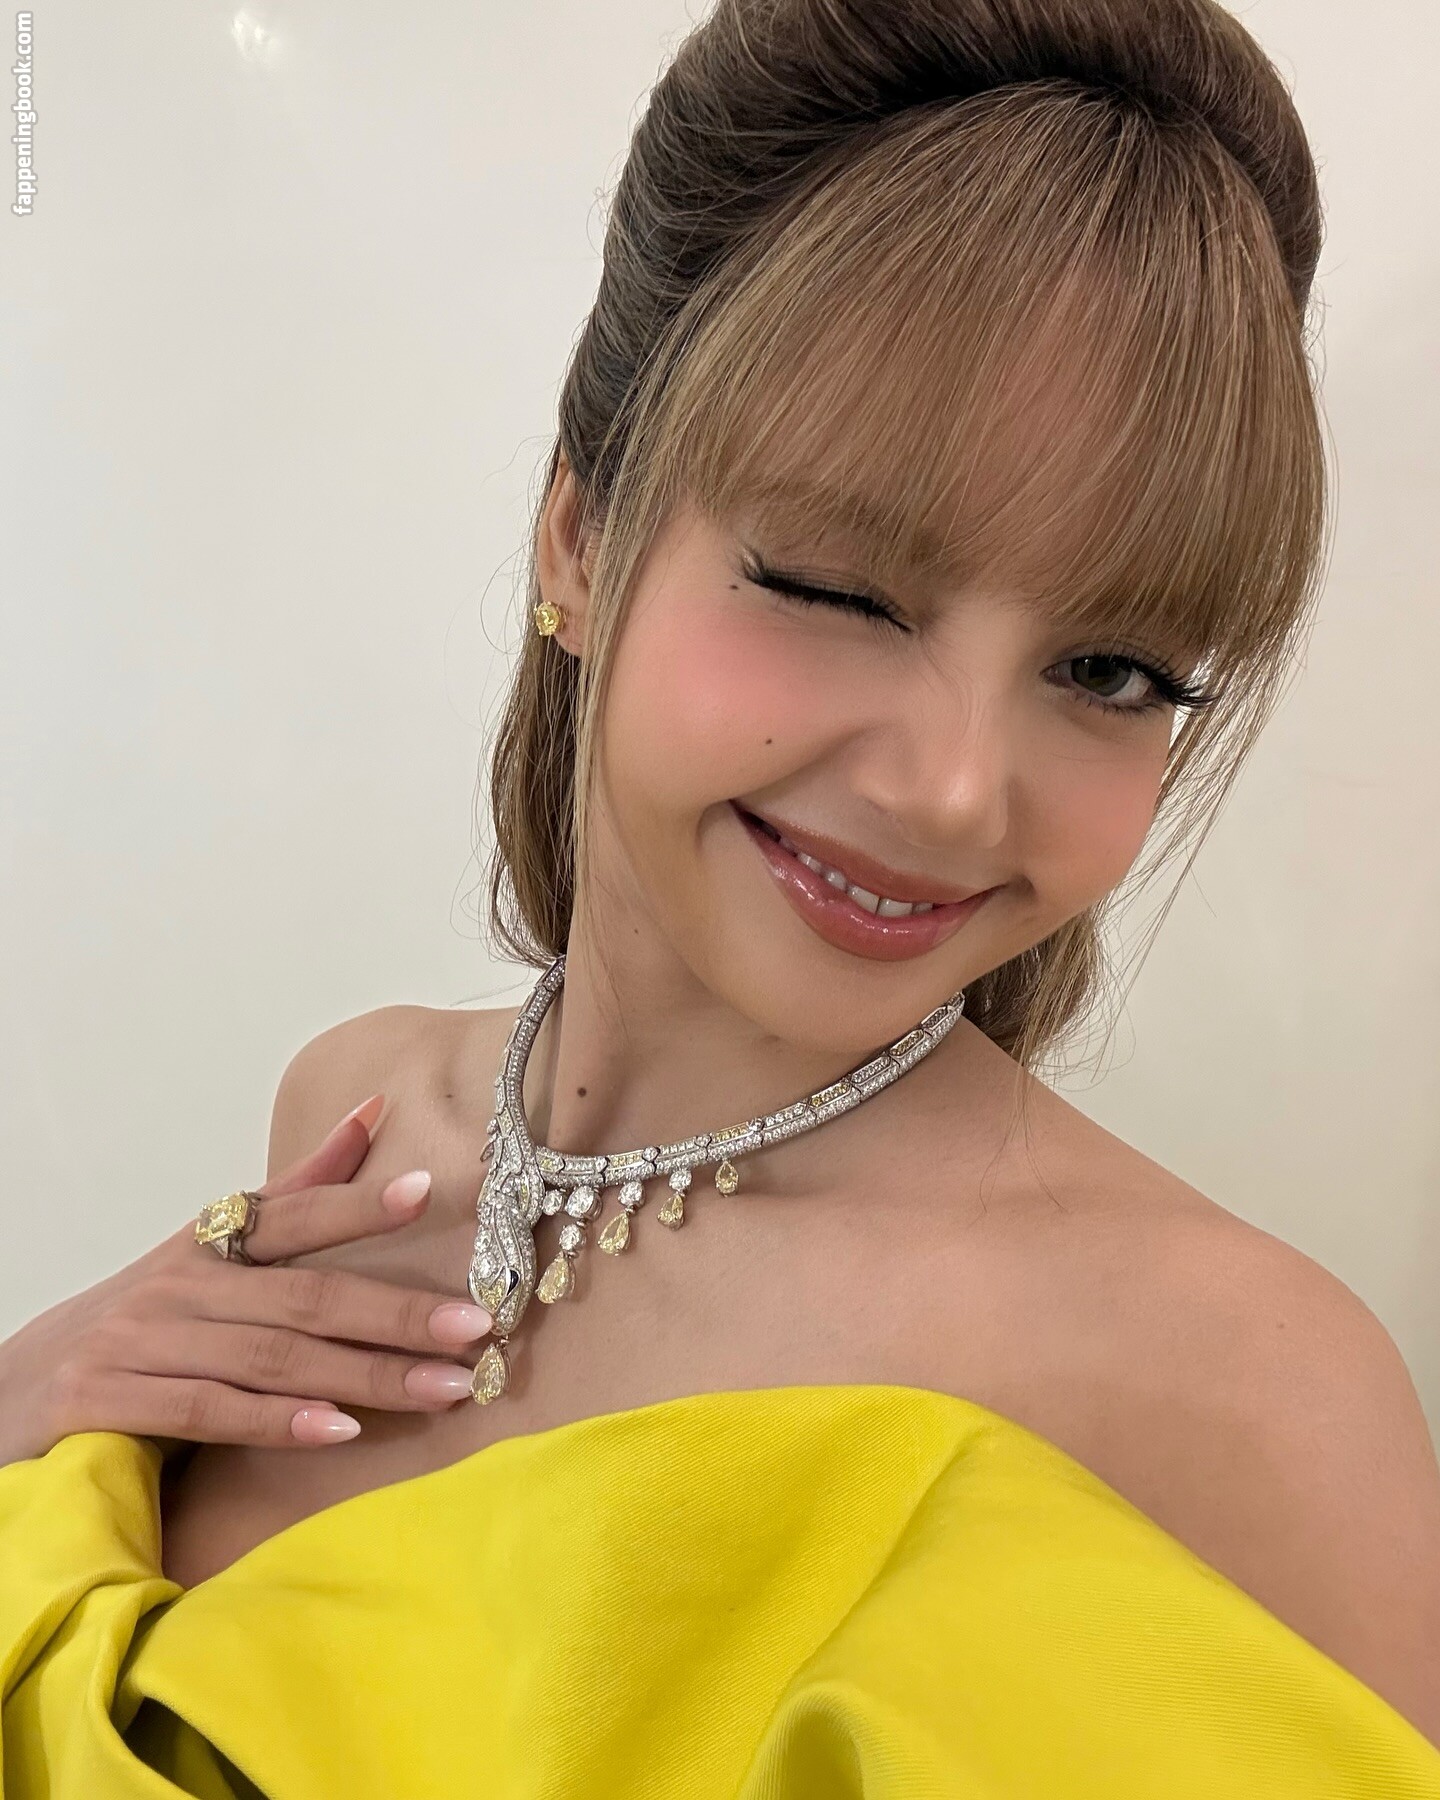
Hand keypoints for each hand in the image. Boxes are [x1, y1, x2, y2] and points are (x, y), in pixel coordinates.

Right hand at [0, 1095, 493, 1466]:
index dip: (357, 1200)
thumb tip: (373, 1114)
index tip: (428, 1190)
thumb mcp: (211, 1254)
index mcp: (208, 1243)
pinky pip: (207, 1410)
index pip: (292, 1213)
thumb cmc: (139, 1323)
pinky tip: (340, 1431)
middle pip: (302, 1295)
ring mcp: (139, 1341)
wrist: (9, 1393)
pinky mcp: (106, 1401)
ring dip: (365, 1375)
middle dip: (397, 1312)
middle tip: (476, 1326)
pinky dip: (276, 1421)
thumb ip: (296, 1194)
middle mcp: (177, 1284)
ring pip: (271, 1356)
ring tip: (443, 1387)